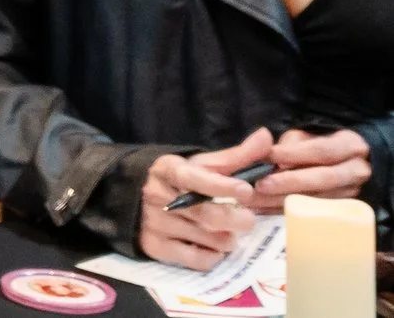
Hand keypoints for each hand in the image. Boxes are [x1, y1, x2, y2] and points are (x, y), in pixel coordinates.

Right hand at [139, 129, 271, 269]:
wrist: (130, 196)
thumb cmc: (177, 180)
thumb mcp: (200, 165)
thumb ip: (235, 156)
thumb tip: (266, 136)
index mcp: (168, 170)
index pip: (194, 179)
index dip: (221, 186)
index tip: (245, 190)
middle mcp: (158, 196)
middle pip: (205, 214)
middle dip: (236, 219)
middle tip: (247, 219)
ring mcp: (155, 224)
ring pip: (208, 240)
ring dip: (227, 238)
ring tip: (226, 230)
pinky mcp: (156, 248)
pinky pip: (198, 260)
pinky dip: (213, 256)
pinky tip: (212, 245)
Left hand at [254, 129, 370, 207]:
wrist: (344, 162)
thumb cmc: (318, 144)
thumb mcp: (307, 135)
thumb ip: (292, 144)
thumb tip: (273, 159)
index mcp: (351, 145)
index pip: (321, 150)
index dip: (292, 154)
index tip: (266, 157)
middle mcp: (357, 171)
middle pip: (322, 178)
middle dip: (289, 182)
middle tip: (260, 185)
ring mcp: (352, 193)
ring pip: (317, 199)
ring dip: (283, 201)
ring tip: (256, 200)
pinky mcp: (342, 210)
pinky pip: (312, 212)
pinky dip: (286, 210)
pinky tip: (264, 209)